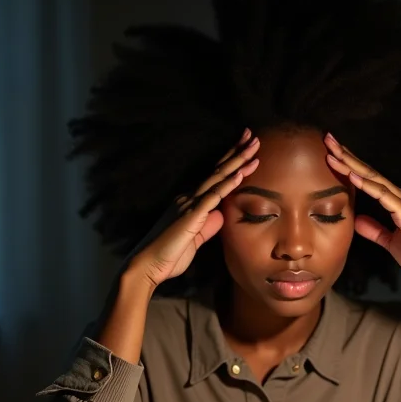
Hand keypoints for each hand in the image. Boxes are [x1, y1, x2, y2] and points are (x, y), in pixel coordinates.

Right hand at [128, 128, 259, 290]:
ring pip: (218, 178)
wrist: (147, 266)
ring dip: (237, 162)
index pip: (214, 178)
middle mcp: (189, 198)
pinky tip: (239, 174)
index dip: (231, 162)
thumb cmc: (168, 256)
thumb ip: (207, 227)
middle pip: (218, 171)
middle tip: (253, 135)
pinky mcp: (190, 216)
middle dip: (237, 153)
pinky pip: (212, 197)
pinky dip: (227, 185)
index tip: (245, 149)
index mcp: (190, 203)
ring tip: (254, 146)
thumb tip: (220, 215)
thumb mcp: (195, 240)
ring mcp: (189, 204)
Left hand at [324, 133, 400, 286]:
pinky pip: (384, 195)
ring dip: (353, 165)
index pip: (369, 179)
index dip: (350, 166)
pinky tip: (353, 176)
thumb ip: (375, 230)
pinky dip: (368, 184)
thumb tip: (356, 221)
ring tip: (335, 152)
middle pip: (369, 172)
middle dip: (347, 156)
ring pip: (374, 179)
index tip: (332, 155)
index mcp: (397, 202)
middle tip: (328, 140)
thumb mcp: (390, 241)